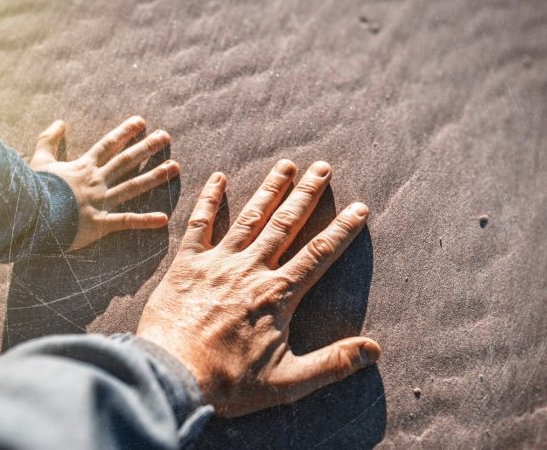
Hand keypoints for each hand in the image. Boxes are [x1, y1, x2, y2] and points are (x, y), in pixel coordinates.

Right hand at [30, 116, 179, 250]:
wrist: (29, 214)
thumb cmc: (33, 189)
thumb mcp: (39, 160)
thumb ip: (48, 140)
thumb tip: (59, 121)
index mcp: (83, 167)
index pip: (108, 144)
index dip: (125, 132)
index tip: (142, 121)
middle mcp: (96, 181)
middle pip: (126, 160)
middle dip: (147, 147)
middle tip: (167, 136)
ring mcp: (100, 201)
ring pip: (133, 186)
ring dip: (155, 176)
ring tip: (175, 167)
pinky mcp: (100, 223)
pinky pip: (126, 222)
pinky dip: (145, 221)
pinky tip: (163, 218)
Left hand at [137, 160, 380, 416]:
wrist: (171, 374)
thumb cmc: (228, 383)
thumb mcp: (288, 382)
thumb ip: (333, 363)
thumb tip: (375, 351)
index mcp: (278, 294)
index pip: (318, 253)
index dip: (342, 229)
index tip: (360, 207)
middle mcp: (251, 269)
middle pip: (286, 225)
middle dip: (307, 195)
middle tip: (323, 167)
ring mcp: (217, 263)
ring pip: (250, 218)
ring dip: (269, 190)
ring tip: (285, 165)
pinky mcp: (186, 264)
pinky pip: (199, 225)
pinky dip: (209, 200)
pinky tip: (218, 178)